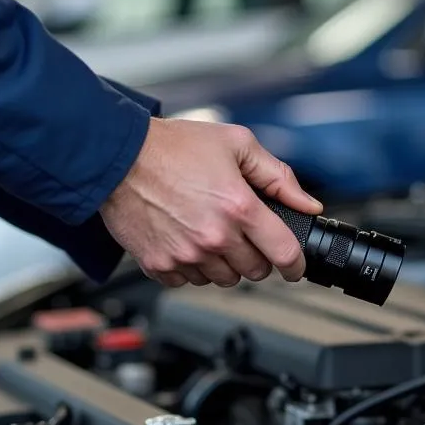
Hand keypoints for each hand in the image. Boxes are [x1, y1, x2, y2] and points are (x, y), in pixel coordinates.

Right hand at [100, 118, 322, 287]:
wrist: (118, 157)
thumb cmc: (172, 147)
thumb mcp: (236, 144)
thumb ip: (277, 176)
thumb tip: (306, 203)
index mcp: (239, 207)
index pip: (284, 253)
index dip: (296, 264)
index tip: (296, 266)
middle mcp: (215, 237)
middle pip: (255, 271)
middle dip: (255, 254)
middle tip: (242, 232)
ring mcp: (186, 255)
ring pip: (223, 279)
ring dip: (224, 262)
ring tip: (209, 232)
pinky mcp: (160, 265)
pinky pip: (188, 281)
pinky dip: (191, 266)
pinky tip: (185, 239)